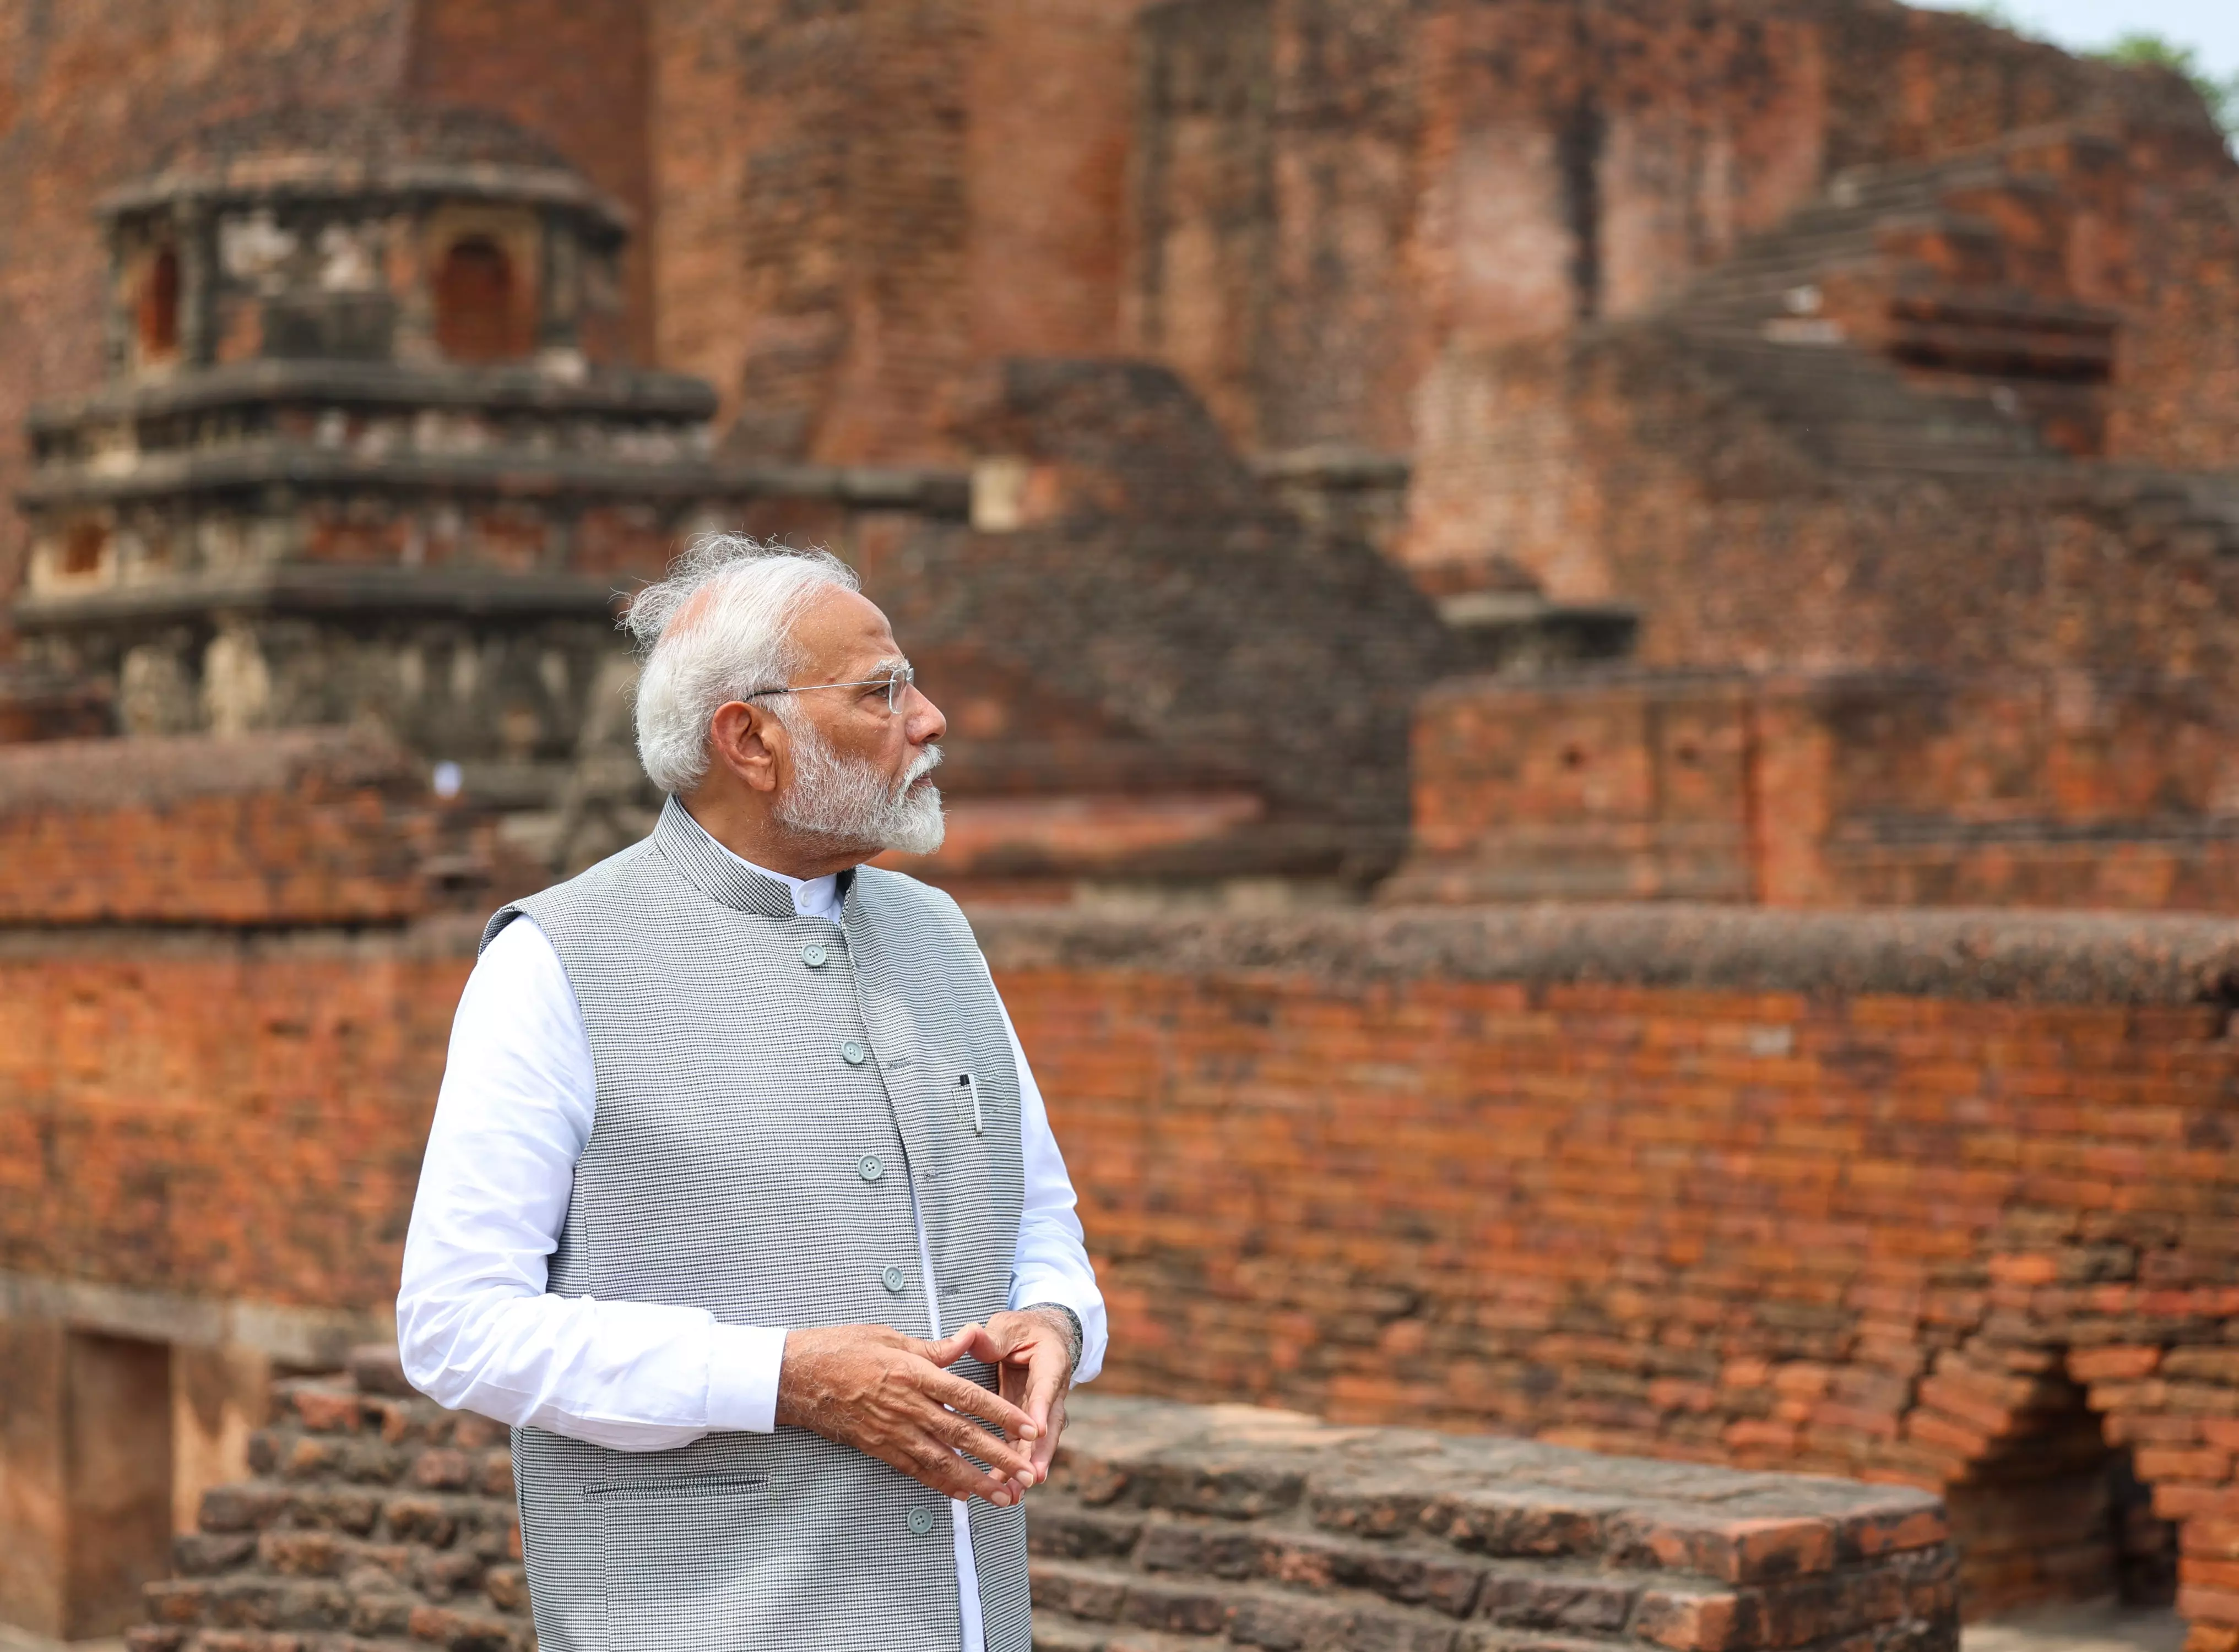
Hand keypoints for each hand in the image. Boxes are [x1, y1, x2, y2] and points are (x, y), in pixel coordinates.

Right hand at [775, 1323, 1040, 1505]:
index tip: (1028, 1428)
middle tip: (1026, 1473)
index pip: (968, 1397)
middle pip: (961, 1434)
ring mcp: (891, 1431)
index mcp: (914, 1373)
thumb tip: (971, 1336)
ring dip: (975, 1479)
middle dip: (998, 1456)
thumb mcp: (891, 1336)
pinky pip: (913, 1469)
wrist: (796, 1376)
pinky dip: (939, 1483)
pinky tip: (961, 1494)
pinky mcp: (877, 1447)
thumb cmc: (843, 1348)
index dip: (1001, 1414)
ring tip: (1003, 1495)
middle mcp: (907, 1406)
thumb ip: (935, 1346)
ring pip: (941, 1460)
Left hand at [953, 1308, 1075, 1488]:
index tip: (1038, 1431)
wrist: (1041, 1340)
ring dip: (1027, 1468)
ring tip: (1016, 1493)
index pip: (1047, 1386)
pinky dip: (1017, 1468)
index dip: (1041, 1409)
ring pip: (1038, 1444)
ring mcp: (1042, 1411)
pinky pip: (1025, 1448)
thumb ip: (992, 1337)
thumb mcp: (1008, 1327)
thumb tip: (972, 1335)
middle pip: (1049, 1425)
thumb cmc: (1023, 1332)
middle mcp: (1052, 1391)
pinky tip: (1007, 1491)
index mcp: (1051, 1362)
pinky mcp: (1029, 1425)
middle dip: (1039, 1453)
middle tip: (1031, 1476)